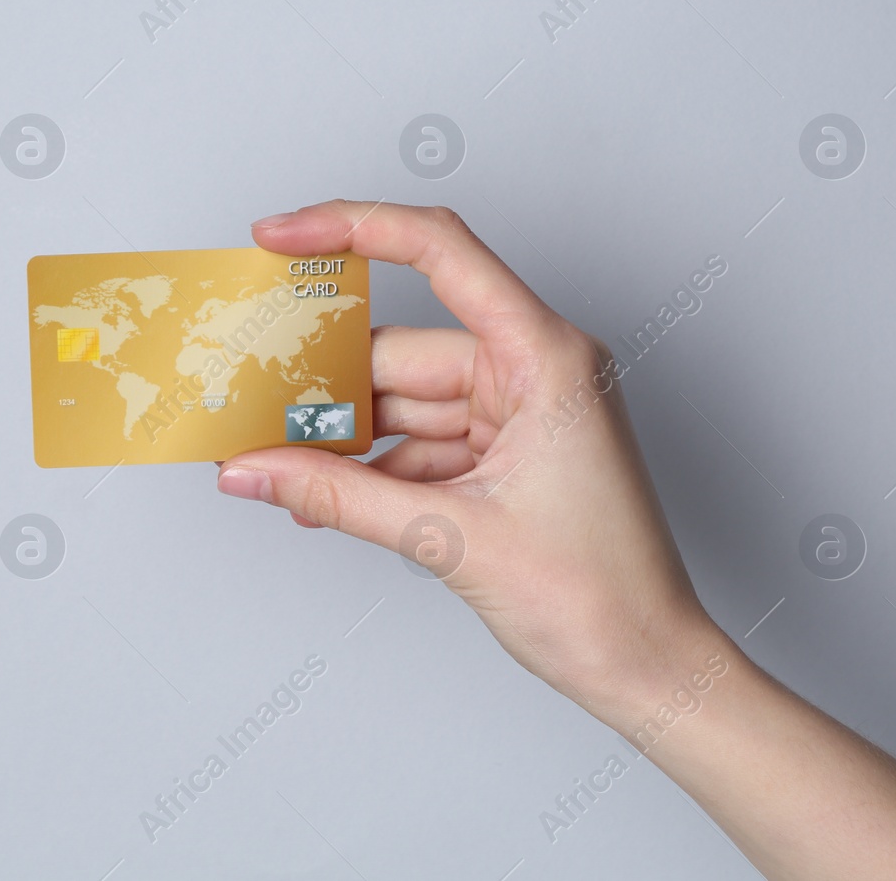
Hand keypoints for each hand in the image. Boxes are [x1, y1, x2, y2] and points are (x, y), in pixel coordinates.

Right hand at [217, 200, 720, 723]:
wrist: (649, 668)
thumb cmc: (600, 596)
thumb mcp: (450, 535)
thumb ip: (337, 497)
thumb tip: (253, 470)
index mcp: (544, 356)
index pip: (440, 252)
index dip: (352, 227)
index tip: (280, 235)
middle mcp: (534, 369)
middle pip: (401, 348)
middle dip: (322, 377)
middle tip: (246, 392)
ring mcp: (519, 412)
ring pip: (402, 400)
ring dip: (340, 432)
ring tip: (269, 456)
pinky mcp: (505, 454)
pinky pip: (418, 441)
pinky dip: (369, 466)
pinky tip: (317, 493)